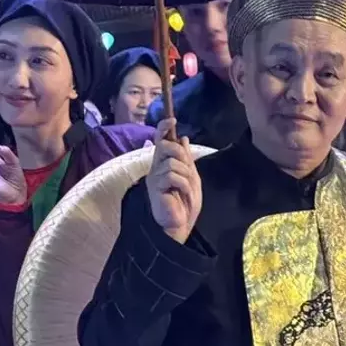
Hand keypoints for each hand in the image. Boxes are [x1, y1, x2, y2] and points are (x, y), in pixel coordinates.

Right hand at [147, 118, 200, 243]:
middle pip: (167, 146)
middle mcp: (156, 168)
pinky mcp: (155, 188)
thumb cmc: (184, 204)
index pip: (159, 141)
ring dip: (186, 176)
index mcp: (163, 164)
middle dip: (181, 154)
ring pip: (174, 163)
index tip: (172, 119)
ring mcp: (154, 178)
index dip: (163, 128)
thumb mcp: (190, 178)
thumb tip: (183, 138)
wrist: (179, 226)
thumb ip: (186, 159)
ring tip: (186, 190)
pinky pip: (174, 176)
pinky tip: (183, 195)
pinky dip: (184, 185)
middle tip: (188, 170)